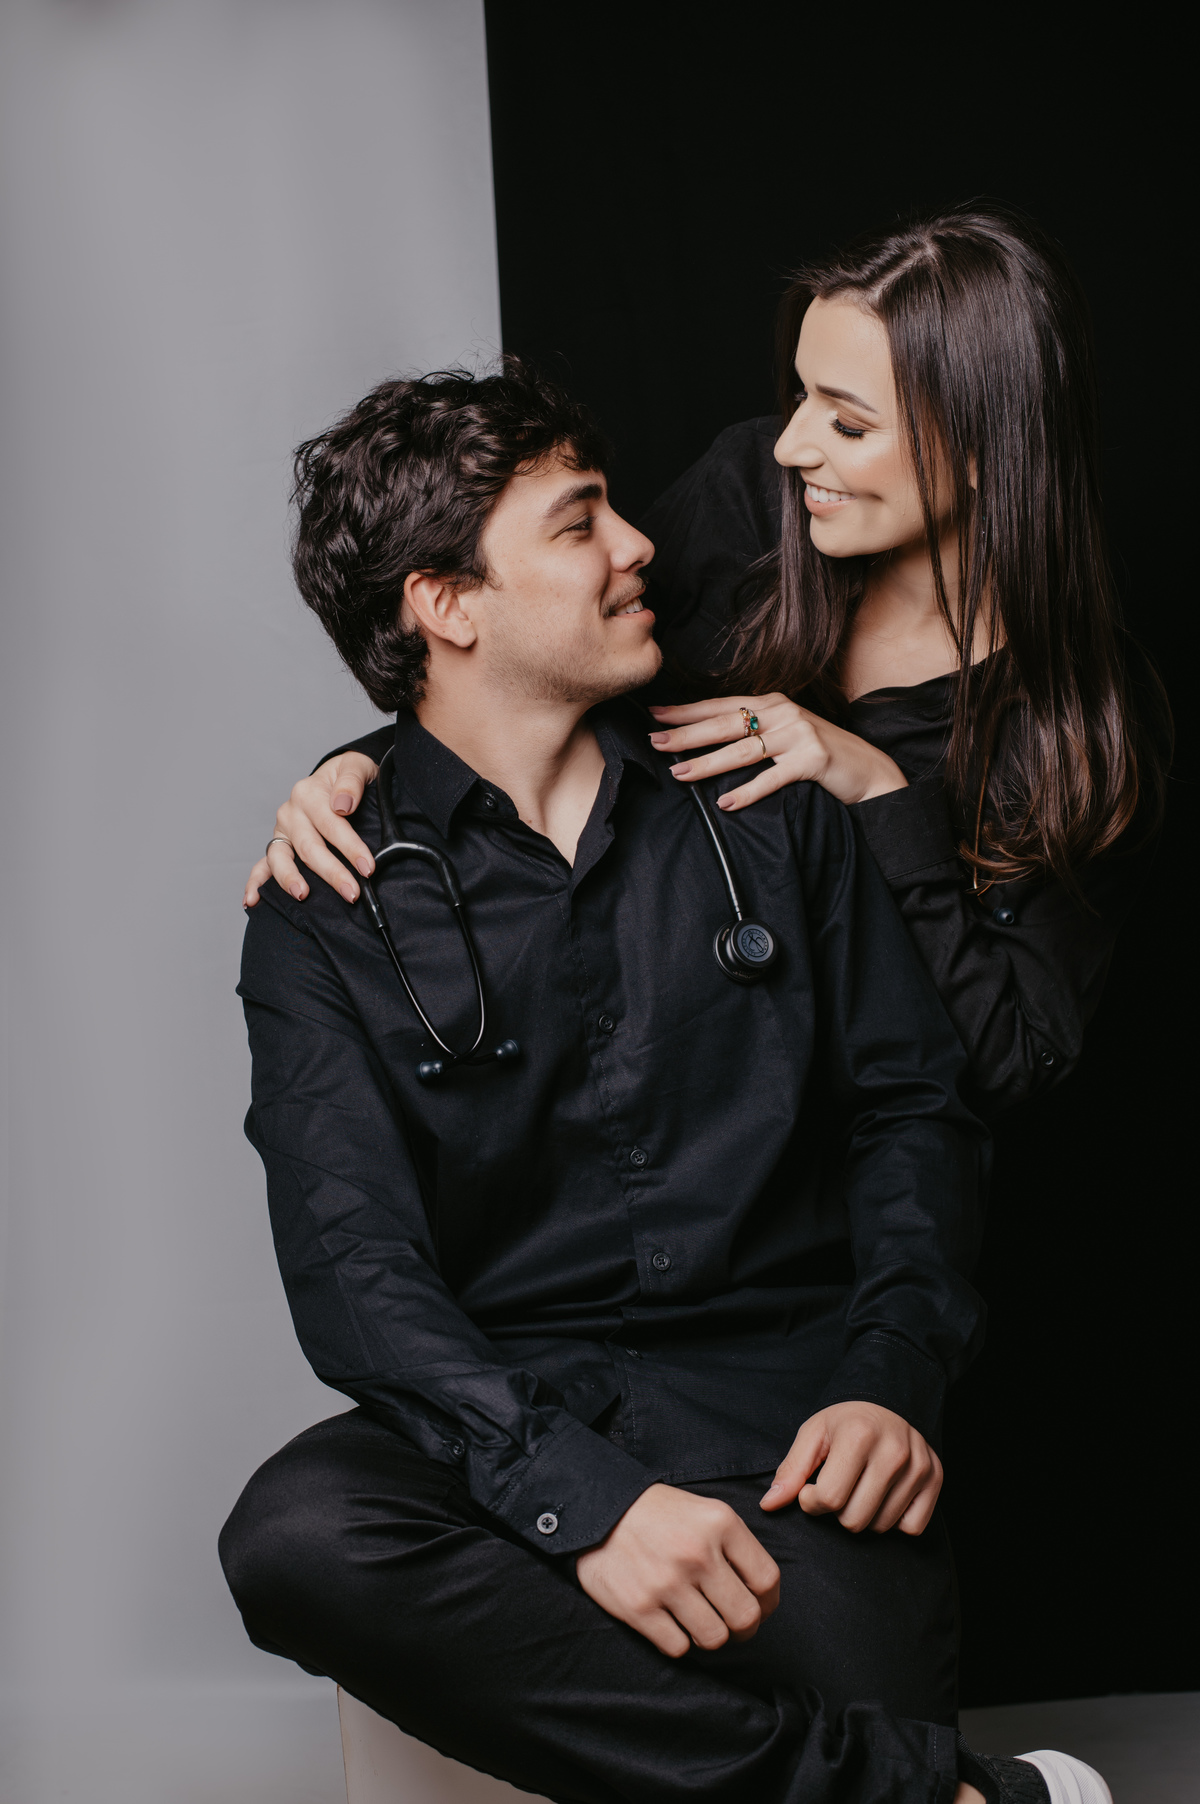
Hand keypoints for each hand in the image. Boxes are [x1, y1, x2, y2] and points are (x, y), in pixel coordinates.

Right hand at [243, 752, 379, 907]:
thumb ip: (351, 782)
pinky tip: (252, 901)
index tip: (368, 868)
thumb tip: (342, 805)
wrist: (340, 778)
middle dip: (331, 872)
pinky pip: (263, 865)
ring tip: (302, 895)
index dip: (351, 848)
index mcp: (308, 793)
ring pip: (280, 858)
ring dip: (290, 879)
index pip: (331, 825)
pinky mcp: (278, 845)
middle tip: (351, 892)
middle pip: (309, 847)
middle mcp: (290, 812)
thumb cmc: (350, 776)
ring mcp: (282, 831)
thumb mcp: (357, 766)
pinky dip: (255, 883)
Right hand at [575, 1482, 779, 1657]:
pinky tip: (671, 1621)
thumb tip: (762, 1594)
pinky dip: (678, 1640)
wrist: (600, 1509)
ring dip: (710, 1635)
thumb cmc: (660, 1513)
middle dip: (744, 1628)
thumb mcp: (705, 1511)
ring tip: (699, 1621)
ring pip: (714, 1638)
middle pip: (746, 1617)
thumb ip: (737, 1546)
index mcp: (720, 1523)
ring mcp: (667, 1582)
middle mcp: (697, 1553)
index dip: (768, 1603)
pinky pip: (678, 1647)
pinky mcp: (639, 1607)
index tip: (760, 1607)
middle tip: (732, 1624)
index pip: (767, 1580)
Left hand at [648, 693, 906, 811]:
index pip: (721, 706)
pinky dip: (748, 791)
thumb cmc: (819, 755)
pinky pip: (773, 777)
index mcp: (772, 703)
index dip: (687, 711)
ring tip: (679, 774)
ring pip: (744, 750)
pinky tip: (726, 803)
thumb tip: (707, 743)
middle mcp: (784, 712)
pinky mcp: (813, 759)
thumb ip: (753, 732)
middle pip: (726, 724)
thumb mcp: (785, 735)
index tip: (655, 716)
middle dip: (687, 734)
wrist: (867, 770)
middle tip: (655, 742)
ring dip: (709, 763)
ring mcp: (800, 734)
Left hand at [760, 1402, 942, 1535]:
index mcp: (858, 1436)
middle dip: (838, 1511)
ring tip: (860, 1489)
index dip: (811, 1501)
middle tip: (838, 1488)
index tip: (812, 1488)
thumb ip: (791, 1470)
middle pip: (854, 1520)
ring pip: (881, 1527)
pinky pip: (912, 1528)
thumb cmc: (845, 1421)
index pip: (829, 1499)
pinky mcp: (935, 1478)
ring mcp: (918, 1466)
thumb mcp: (813, 1434)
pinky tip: (884, 1497)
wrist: (890, 1399)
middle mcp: (894, 1451)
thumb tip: (768, 1505)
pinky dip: (895, 1521)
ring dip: (864, 1516)